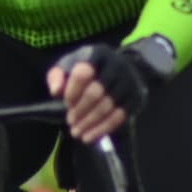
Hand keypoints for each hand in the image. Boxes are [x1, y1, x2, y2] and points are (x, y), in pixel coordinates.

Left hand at [48, 37, 168, 145]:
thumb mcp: (69, 66)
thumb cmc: (89, 70)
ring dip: (89, 123)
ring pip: (107, 107)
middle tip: (70, 121)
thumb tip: (56, 92)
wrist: (123, 69)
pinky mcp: (135, 98)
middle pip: (95, 92)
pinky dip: (102, 129)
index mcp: (97, 54)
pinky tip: (89, 137)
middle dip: (80, 110)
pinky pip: (119, 117)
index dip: (72, 91)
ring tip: (76, 132)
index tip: (66, 103)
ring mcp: (128, 82)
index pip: (83, 73)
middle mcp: (116, 66)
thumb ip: (57, 76)